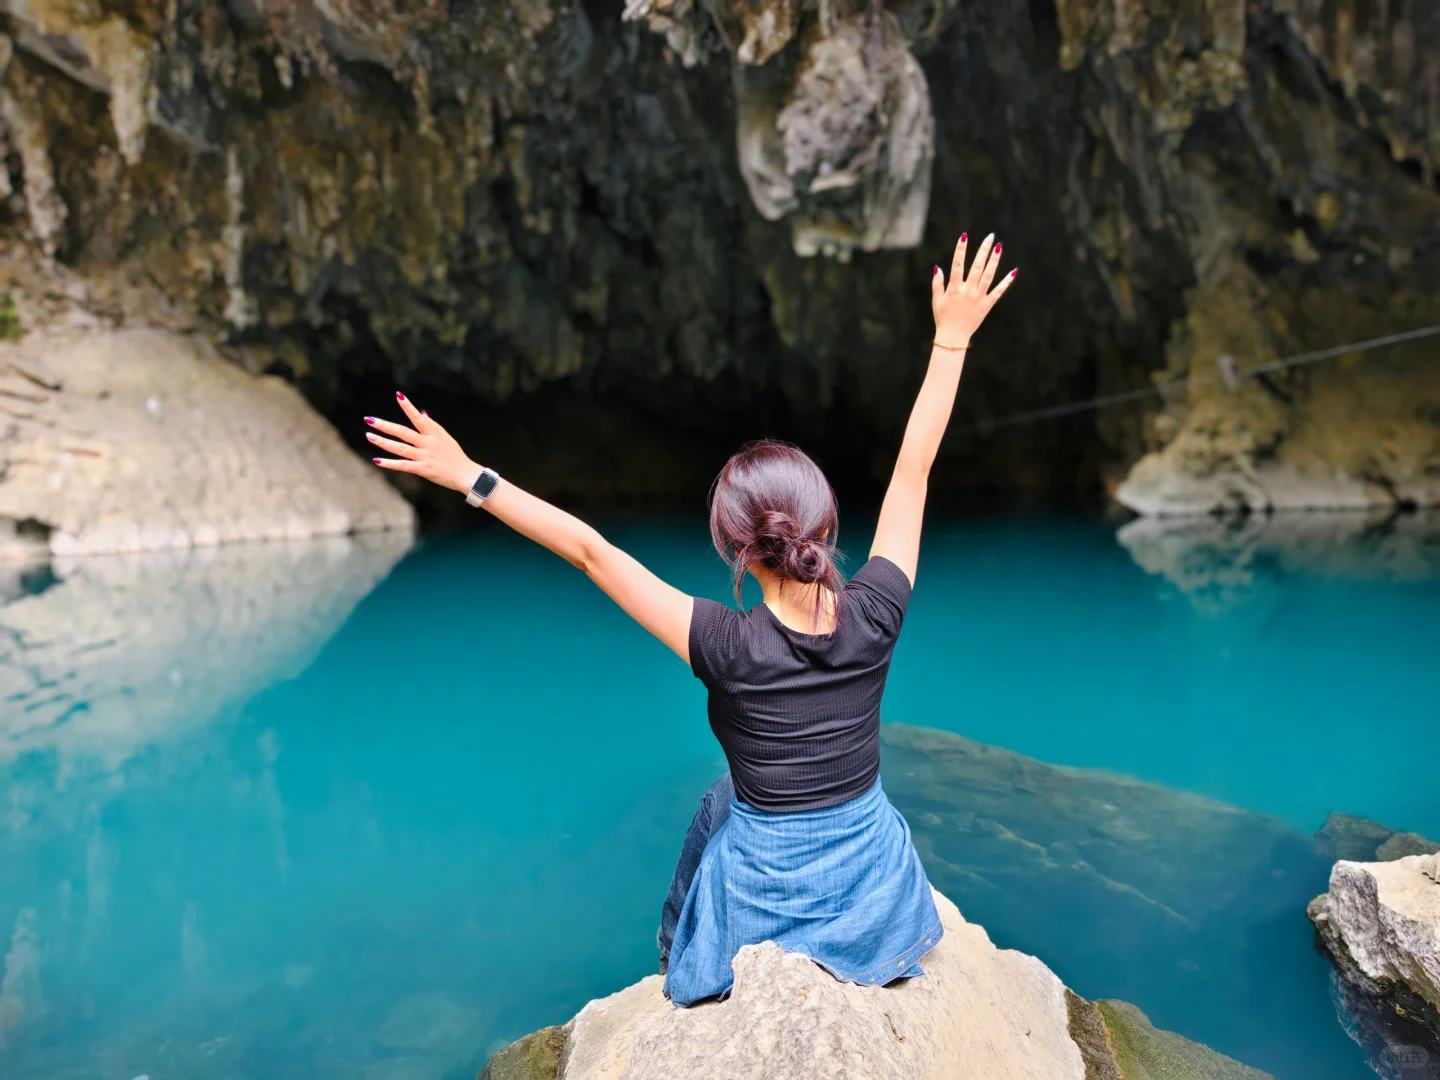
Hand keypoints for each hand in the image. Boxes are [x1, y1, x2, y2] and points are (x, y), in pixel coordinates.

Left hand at [364, 392, 479, 493]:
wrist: (467, 474)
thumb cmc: (456, 456)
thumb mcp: (446, 437)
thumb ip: (432, 425)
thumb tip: (422, 413)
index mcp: (434, 433)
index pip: (418, 417)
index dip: (408, 406)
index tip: (398, 395)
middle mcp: (428, 443)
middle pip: (403, 432)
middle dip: (385, 425)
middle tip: (369, 420)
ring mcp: (425, 456)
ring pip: (400, 448)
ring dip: (383, 442)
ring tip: (369, 436)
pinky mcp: (423, 469)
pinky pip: (403, 466)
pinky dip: (390, 463)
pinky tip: (377, 460)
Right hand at [931, 232, 1015, 347]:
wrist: (953, 336)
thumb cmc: (943, 318)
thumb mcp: (936, 300)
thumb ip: (937, 283)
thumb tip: (938, 267)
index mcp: (954, 288)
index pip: (957, 265)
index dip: (961, 250)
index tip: (964, 236)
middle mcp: (968, 291)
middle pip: (977, 266)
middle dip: (983, 250)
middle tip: (990, 237)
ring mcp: (979, 297)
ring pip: (988, 276)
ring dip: (994, 261)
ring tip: (999, 247)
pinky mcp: (987, 305)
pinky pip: (998, 292)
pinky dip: (1006, 282)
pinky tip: (1014, 272)